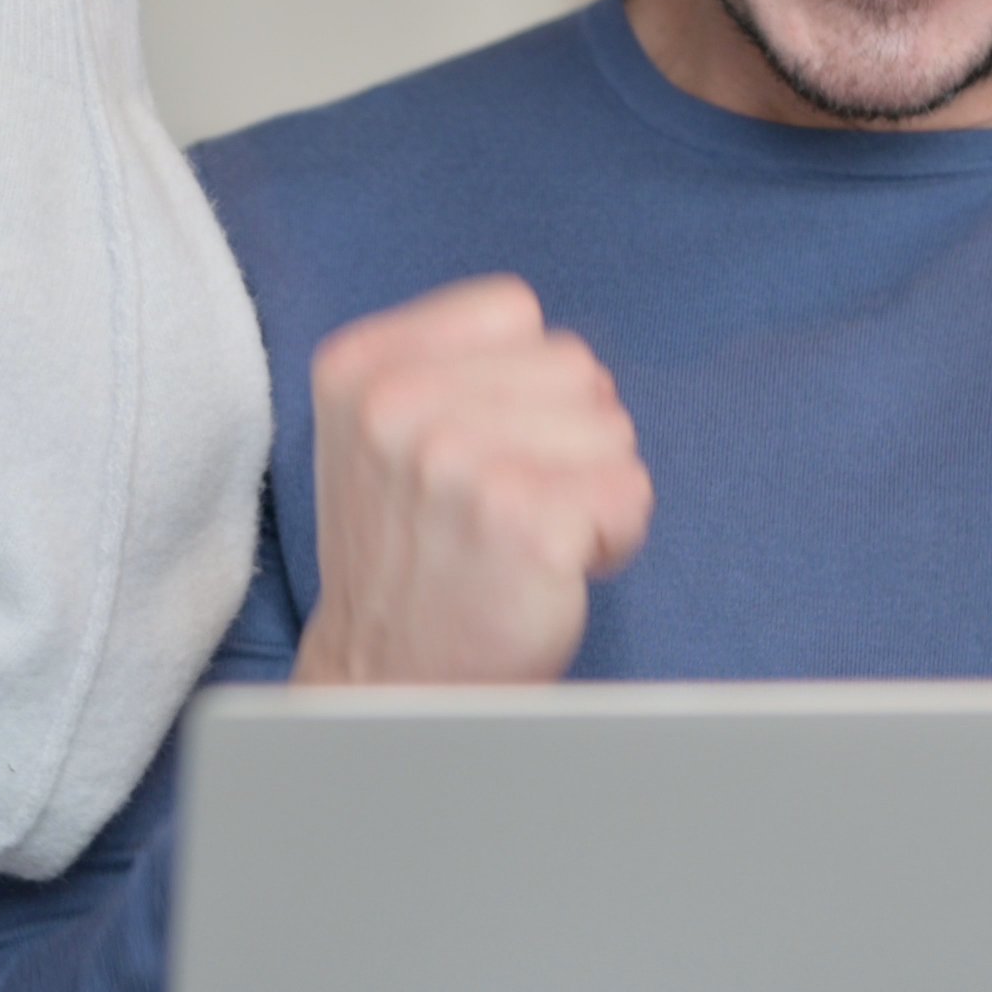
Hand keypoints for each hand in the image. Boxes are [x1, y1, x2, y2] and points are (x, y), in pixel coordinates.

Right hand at [295, 277, 654, 687]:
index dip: (526, 380)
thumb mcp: (384, 431)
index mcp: (361, 365)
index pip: (512, 310)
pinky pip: (631, 492)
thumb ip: (452, 365)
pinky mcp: (522, 522)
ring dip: (594, 486)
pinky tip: (556, 568)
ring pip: (610, 426)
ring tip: (529, 536)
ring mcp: (457, 462)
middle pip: (573, 365)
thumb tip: (571, 354)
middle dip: (569, 436)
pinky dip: (614, 536)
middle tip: (510, 504)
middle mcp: (397, 405)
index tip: (488, 445)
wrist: (389, 680)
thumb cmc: (411, 553)